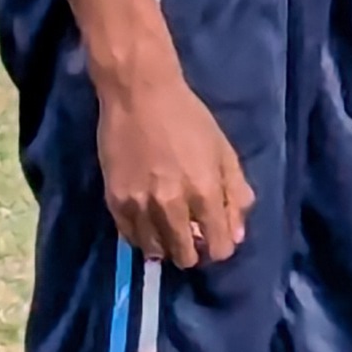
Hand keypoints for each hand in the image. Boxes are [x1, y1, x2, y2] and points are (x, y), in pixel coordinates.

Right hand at [95, 50, 253, 267]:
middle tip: (192, 234)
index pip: (218, 247)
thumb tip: (236, 235)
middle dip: (194, 251)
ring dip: (166, 246)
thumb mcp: (224, 151)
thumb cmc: (188, 118)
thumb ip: (236, 194)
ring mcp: (140, 206)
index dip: (221, 247)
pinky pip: (131, 238)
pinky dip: (143, 237)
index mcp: (204, 191)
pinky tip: (150, 223)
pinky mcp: (115, 202)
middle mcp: (171, 205)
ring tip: (170, 229)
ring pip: (156, 251)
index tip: (217, 239)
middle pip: (185, 255)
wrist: (139, 95)